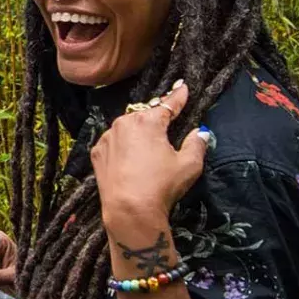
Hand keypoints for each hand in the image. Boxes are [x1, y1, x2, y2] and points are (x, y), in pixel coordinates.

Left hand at [91, 80, 211, 228]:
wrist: (129, 211)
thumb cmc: (161, 186)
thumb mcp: (189, 165)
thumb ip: (197, 143)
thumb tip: (200, 132)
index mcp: (148, 122)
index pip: (168, 104)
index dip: (177, 96)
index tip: (182, 88)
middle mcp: (124, 124)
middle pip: (145, 116)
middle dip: (156, 119)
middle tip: (166, 126)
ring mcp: (108, 138)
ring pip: (127, 127)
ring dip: (137, 132)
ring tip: (147, 148)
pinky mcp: (98, 153)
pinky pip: (113, 142)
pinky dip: (122, 145)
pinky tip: (130, 159)